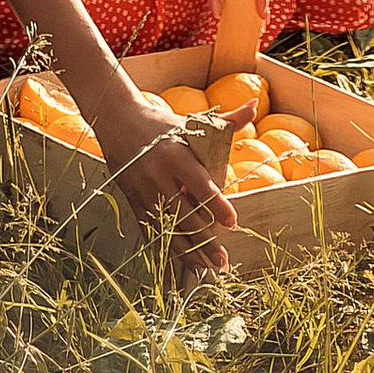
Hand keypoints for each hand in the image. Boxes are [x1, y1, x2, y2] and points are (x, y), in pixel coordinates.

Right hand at [94, 85, 234, 271]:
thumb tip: (255, 105)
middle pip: (186, 215)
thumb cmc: (162, 124)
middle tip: (223, 260)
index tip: (232, 223)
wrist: (118, 121)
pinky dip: (168, 248)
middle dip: (206, 240)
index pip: (201, 185)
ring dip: (190, 251)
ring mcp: (144, 191)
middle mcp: (159, 175)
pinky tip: (183, 262)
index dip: (217, 206)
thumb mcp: (193, 122)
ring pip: (169, 229)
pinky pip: (152, 231)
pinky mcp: (133, 202)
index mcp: (176, 155)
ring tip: (208, 268)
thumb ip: (227, 121)